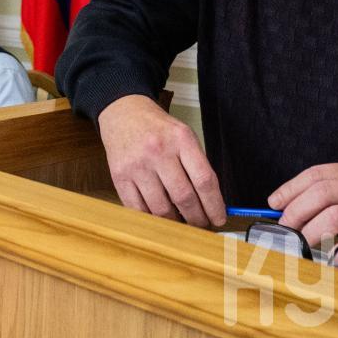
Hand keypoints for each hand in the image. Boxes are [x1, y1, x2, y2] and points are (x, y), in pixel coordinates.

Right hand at [96, 94, 224, 227]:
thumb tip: (210, 203)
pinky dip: (152, 218)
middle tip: (201, 224)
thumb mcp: (184, 136)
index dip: (214, 205)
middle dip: (197, 218)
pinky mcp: (119, 176)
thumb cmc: (158, 129)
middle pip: (184, 197)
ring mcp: (137, 165)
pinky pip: (138, 209)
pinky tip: (159, 216)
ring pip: (161, 208)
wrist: (123, 113)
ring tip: (180, 221)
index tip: (219, 218)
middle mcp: (159, 151)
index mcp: (181, 139)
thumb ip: (197, 166)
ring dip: (175, 222)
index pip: (204, 180)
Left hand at [270, 163, 337, 275]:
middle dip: (296, 212)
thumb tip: (283, 208)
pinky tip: (326, 257)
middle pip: (322, 193)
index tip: (274, 204)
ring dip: (310, 232)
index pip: (317, 174)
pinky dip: (334, 252)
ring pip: (335, 216)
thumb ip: (327, 196)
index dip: (291, 189)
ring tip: (301, 243)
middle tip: (286, 228)